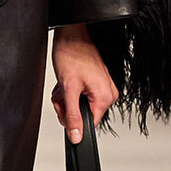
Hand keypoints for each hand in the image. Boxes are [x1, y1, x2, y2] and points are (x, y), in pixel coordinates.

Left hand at [50, 22, 117, 143]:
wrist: (71, 34)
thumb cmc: (71, 54)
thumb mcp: (68, 90)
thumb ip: (72, 116)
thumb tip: (76, 136)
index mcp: (105, 97)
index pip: (90, 125)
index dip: (72, 120)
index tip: (64, 108)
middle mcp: (108, 93)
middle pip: (83, 115)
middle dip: (66, 106)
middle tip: (61, 92)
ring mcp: (102, 87)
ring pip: (79, 105)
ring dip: (66, 98)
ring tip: (63, 84)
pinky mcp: (96, 82)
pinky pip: (81, 95)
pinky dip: (70, 91)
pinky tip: (66, 81)